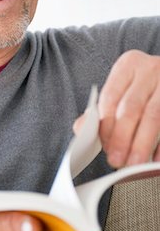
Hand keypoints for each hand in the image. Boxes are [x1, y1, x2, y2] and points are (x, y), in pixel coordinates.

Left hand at [75, 51, 159, 167]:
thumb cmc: (142, 86)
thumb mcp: (121, 89)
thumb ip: (100, 109)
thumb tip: (80, 129)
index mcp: (128, 66)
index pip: (110, 96)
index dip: (106, 124)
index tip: (104, 147)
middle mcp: (149, 70)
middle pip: (131, 107)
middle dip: (122, 137)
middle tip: (116, 160)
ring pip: (153, 117)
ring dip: (142, 144)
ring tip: (134, 164)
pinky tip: (155, 160)